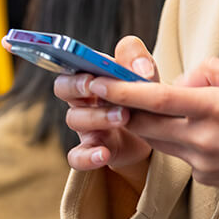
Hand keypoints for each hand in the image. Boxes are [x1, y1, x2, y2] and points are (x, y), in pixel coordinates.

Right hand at [54, 36, 155, 191]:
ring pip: (75, 119)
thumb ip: (140, 62)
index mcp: (93, 75)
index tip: (92, 75)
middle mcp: (84, 99)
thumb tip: (142, 72)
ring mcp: (85, 125)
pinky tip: (104, 154)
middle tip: (96, 89)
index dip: (77, 70)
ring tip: (124, 116)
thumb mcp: (144, 73)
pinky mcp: (92, 149)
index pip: (72, 67)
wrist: (156, 131)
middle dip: (77, 87)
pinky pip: (77, 156)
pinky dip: (88, 156)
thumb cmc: (144, 95)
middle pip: (63, 88)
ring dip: (98, 117)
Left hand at [88, 57, 218, 191]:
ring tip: (162, 107)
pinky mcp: (202, 177)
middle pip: (146, 124)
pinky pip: (180, 154)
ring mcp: (201, 162)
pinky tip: (202, 132)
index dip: (125, 90)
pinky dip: (180, 139)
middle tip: (103, 93)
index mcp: (216, 109)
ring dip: (149, 123)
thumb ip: (211, 71)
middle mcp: (204, 138)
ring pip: (158, 140)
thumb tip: (181, 80)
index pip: (159, 98)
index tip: (100, 80)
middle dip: (121, 108)